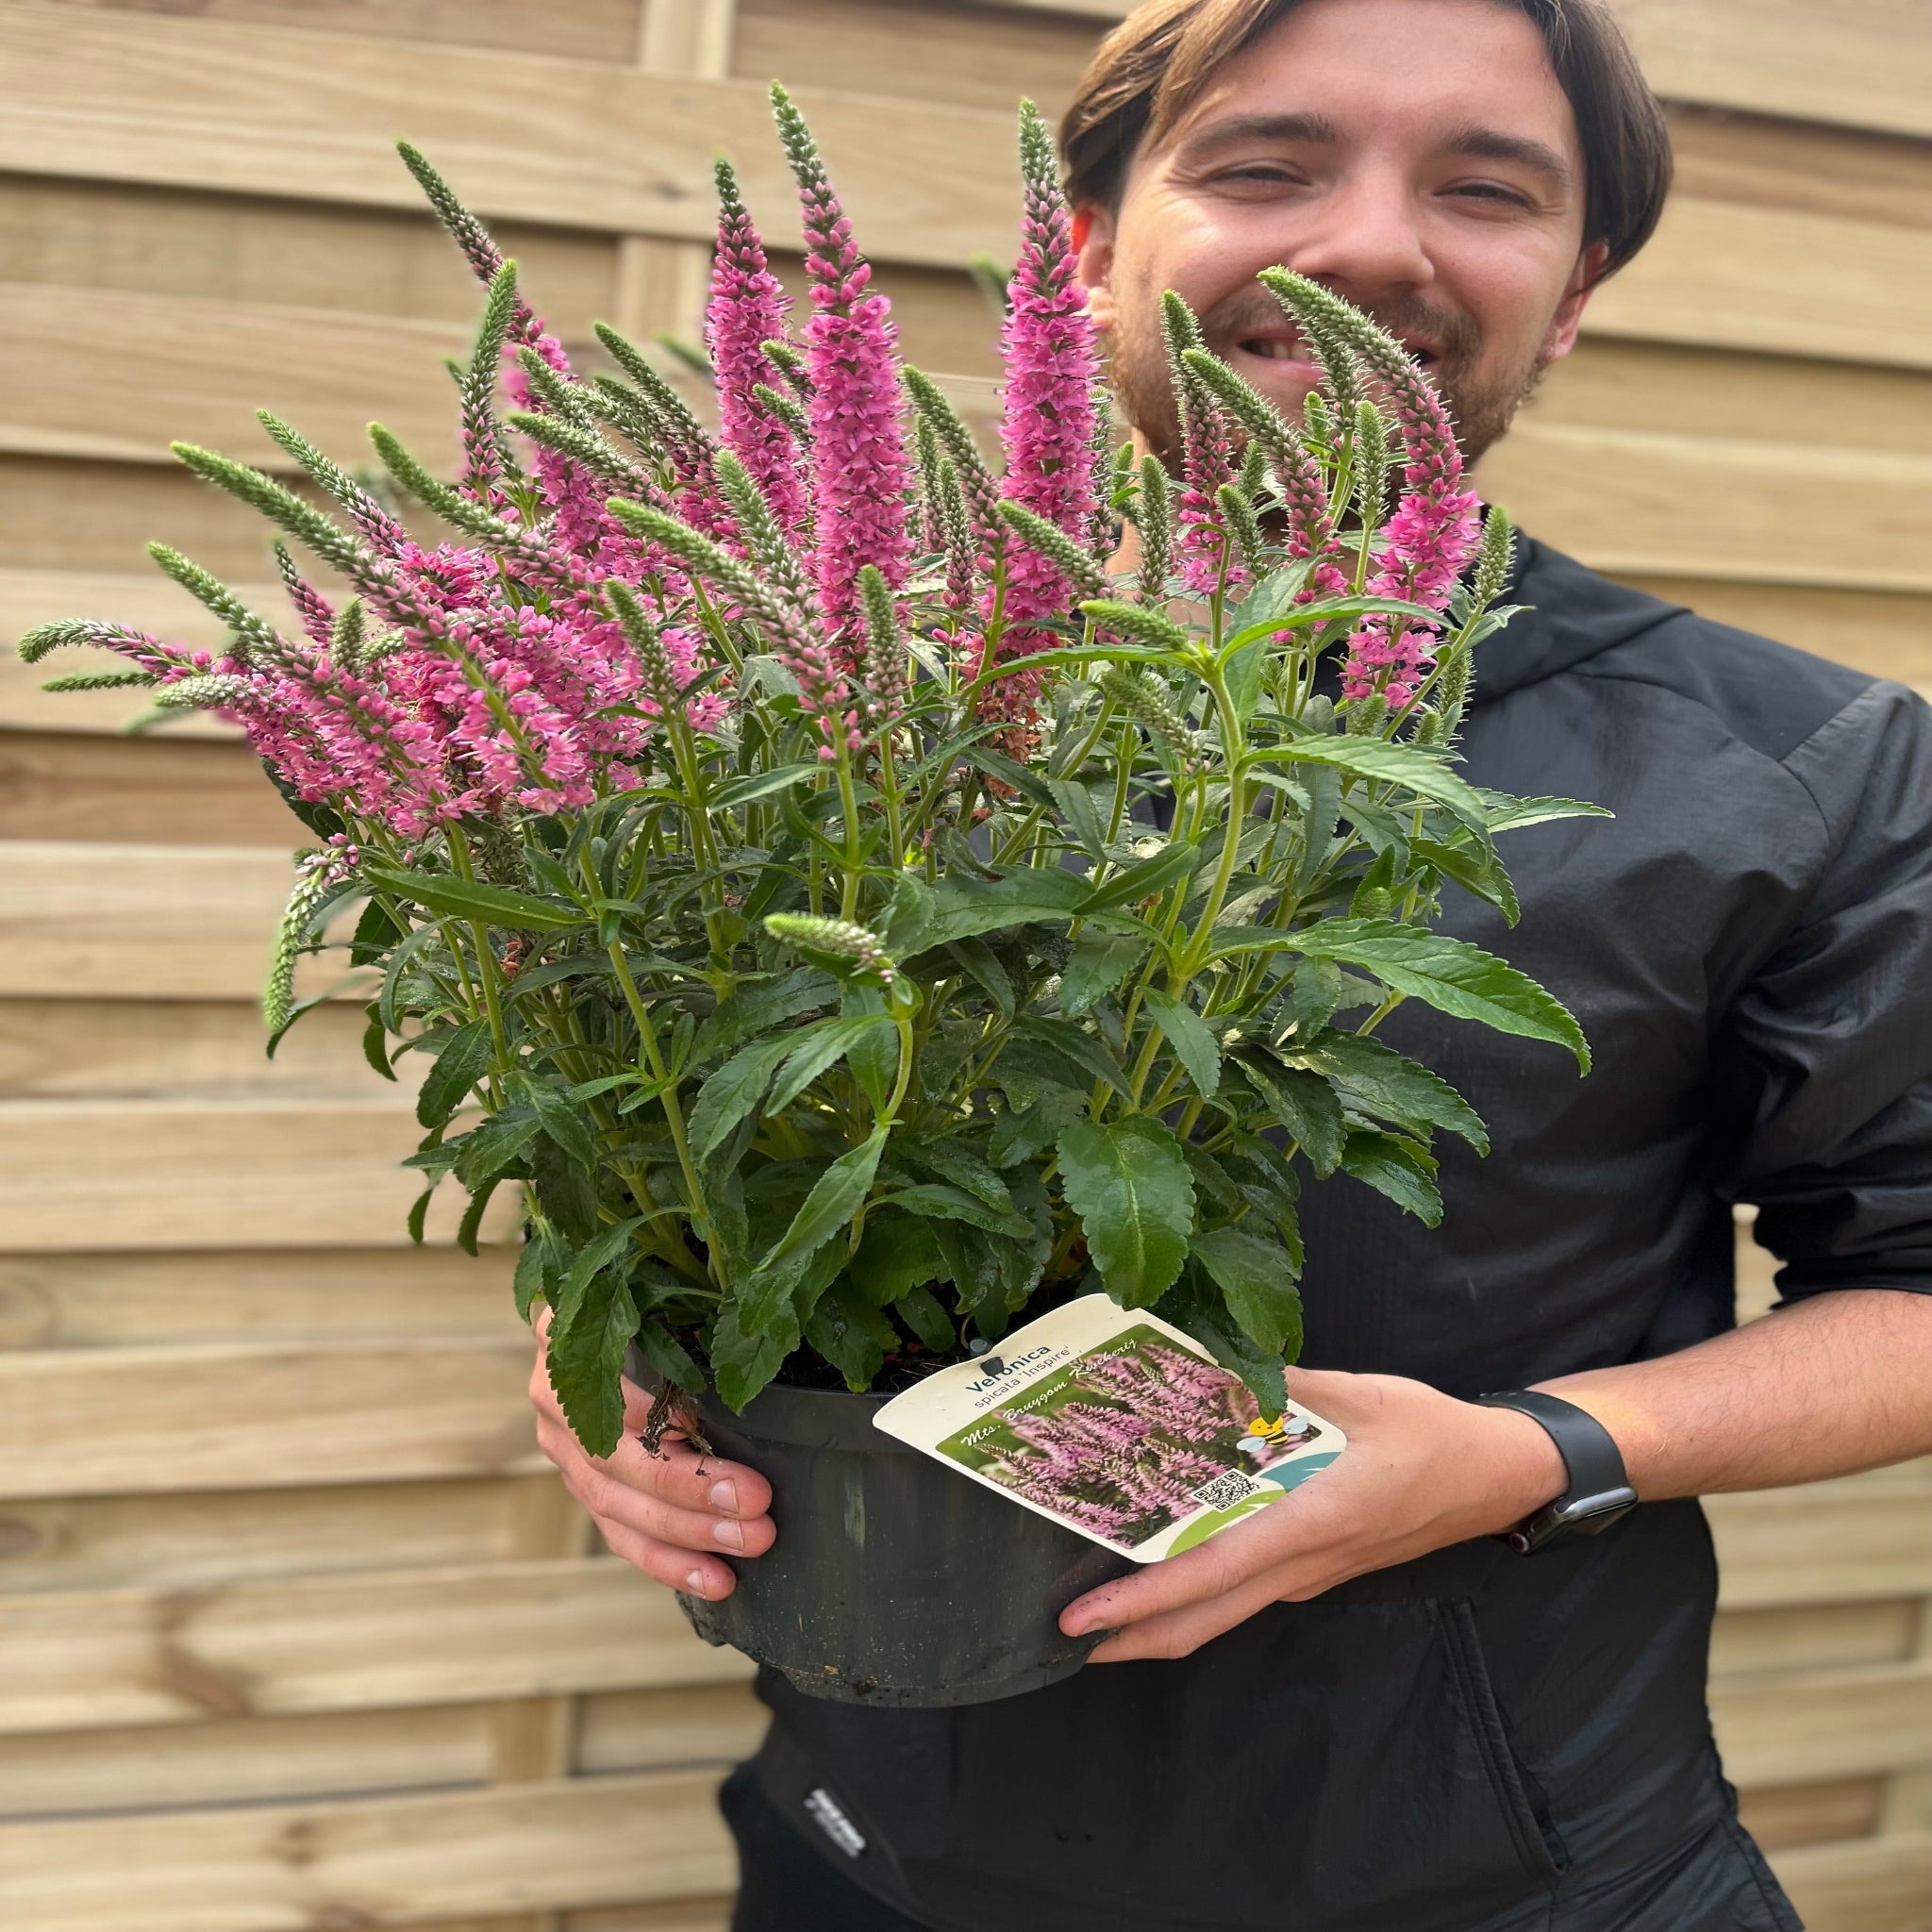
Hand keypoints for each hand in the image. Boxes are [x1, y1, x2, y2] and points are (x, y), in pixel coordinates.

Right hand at [528, 1306, 775, 1598]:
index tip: (695, 1426)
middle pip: (615, 1456)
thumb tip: (749, 1330)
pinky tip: (716, 1579)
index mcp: (562, 1338)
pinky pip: (621, 1535)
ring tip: (748, 1544)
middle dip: (688, 1487)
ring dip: (687, 1533)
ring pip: (617, 1505)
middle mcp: (552, 1396)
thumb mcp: (648, 1291)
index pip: (597, 1383)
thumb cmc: (642, 1298)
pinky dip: (670, 1562)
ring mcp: (562, 1448)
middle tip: (754, 1502)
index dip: (642, 1411)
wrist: (595, 1316)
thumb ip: (669, 1309)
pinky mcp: (583, 1487)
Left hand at [1059, 1367, 1567, 1661]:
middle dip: (1130, 1636)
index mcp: (1309, 1522)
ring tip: (1095, 1604)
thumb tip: (1206, 1367)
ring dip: (1159, 1620)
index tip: (1083, 1617)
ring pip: (1223, 1612)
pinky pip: (1244, 1591)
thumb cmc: (1428, 1431)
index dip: (1142, 1601)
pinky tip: (1163, 1565)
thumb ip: (1276, 1384)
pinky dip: (1196, 1593)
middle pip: (1204, 1619)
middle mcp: (1302, 1564)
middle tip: (1061, 1633)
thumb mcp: (1354, 1392)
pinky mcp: (1314, 1568)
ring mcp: (1309, 1575)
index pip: (1210, 1573)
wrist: (1496, 1475)